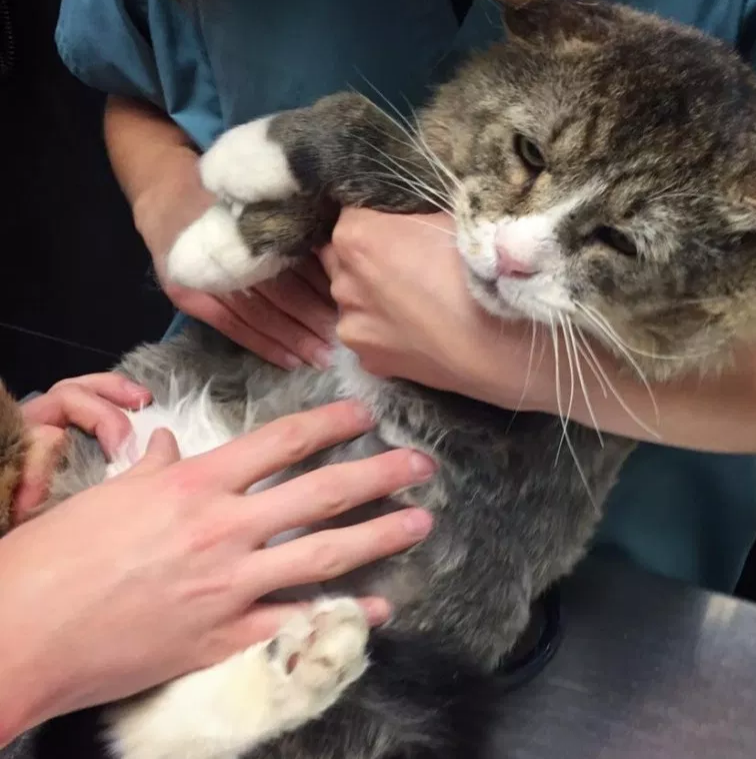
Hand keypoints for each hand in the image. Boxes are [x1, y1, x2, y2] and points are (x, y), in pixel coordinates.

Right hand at [0, 401, 434, 739]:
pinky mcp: (226, 637)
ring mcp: (231, 586)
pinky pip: (297, 622)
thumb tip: (174, 442)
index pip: (280, 442)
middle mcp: (225, 529)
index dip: (329, 424)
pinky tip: (379, 606)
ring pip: (323, 555)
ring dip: (380, 537)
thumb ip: (155, 464)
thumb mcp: (110, 492)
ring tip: (421, 522)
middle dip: (378, 474)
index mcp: (197, 484)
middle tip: (421, 465)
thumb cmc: (62, 553)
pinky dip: (342, 613)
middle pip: (319, 493)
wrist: (27, 630)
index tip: (365, 414)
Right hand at [134, 152, 335, 367]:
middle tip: (344, 342)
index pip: (294, 266)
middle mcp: (227, 254)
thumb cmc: (225, 195)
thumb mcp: (261, 200)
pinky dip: (265, 345)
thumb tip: (340, 260)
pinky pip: (234, 328)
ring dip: (295, 340)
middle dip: (315, 321)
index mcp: (252, 227)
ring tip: (322, 358)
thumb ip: (294, 227)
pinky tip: (290, 361)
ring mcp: (204, 279)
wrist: (164, 190)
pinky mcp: (189, 298)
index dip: (323, 290)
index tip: (351, 310)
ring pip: (260, 316)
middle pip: (281, 295)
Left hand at [320, 208, 552, 410]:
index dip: (377, 220)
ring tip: (417, 305)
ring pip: (353, 302)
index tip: (402, 230)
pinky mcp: (368, 361)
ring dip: (372, 299)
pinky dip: (385, 333)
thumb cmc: (481, 270)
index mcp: (355, 236)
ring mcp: (352, 325)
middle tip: (409, 267)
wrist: (502, 342)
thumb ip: (410, 216)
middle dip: (366, 260)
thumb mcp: (448, 217)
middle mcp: (342, 281)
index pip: (349, 215)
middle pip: (342, 260)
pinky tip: (419, 332)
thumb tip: (405, 218)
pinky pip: (369, 337)